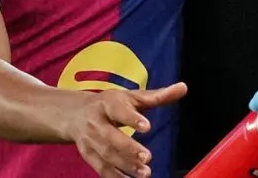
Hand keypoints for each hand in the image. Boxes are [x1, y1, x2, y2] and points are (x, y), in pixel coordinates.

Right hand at [65, 82, 186, 177]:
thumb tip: (183, 88)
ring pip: (106, 154)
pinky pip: (101, 168)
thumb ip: (157, 96)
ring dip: (125, 165)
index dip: (131, 118)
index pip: (119, 110)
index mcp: (108, 103)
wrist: (74, 114)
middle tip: (147, 158)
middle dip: (129, 148)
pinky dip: (115, 176)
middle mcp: (96, 121)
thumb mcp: (131, 97)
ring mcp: (90, 140)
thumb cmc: (110, 105)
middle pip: (111, 136)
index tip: (147, 126)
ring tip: (145, 173)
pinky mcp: (88, 155)